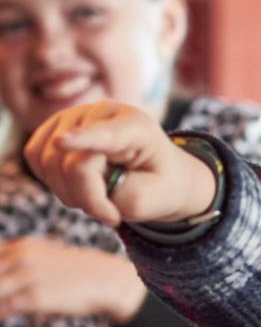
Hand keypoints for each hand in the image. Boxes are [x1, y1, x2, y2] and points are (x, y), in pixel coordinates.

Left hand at [0, 238, 146, 321]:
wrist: (105, 280)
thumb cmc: (71, 271)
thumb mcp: (42, 254)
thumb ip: (16, 258)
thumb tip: (2, 268)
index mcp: (20, 246)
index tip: (3, 283)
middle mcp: (21, 257)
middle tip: (4, 294)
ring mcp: (28, 276)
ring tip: (4, 306)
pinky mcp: (35, 297)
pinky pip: (4, 308)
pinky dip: (1, 314)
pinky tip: (4, 315)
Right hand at [24, 101, 216, 227]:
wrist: (156, 172)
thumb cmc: (158, 185)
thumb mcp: (153, 201)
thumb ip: (122, 195)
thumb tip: (80, 181)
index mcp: (137, 127)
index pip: (106, 135)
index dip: (83, 139)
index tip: (63, 142)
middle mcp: (102, 113)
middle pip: (73, 166)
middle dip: (88, 200)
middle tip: (112, 213)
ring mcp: (73, 116)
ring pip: (49, 164)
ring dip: (71, 193)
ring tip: (99, 193)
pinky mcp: (52, 127)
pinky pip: (36, 160)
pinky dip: (54, 181)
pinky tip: (78, 182)